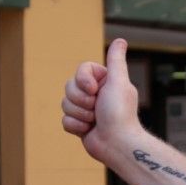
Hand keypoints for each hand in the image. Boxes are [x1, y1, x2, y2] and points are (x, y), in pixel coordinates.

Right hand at [62, 38, 141, 160]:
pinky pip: (64, 120)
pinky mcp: (79, 125)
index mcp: (104, 82)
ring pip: (65, 103)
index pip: (81, 70)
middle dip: (81, 99)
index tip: (94, 89)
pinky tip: (89, 130)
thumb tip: (121, 41)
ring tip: (95, 121)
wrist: (117, 143)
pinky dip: (76, 126)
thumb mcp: (118, 82)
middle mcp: (95, 94)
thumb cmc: (120, 112)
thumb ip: (116, 61)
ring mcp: (86, 110)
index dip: (83, 80)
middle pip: (69, 87)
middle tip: (96, 108)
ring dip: (79, 114)